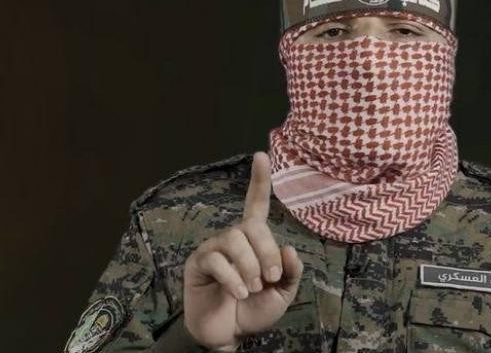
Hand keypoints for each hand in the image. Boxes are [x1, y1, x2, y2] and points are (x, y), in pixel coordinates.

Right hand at [183, 152, 302, 349]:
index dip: (260, 181)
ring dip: (249, 265)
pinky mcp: (199, 263)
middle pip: (251, 226)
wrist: (230, 334)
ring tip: (252, 288)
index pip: (256, 204)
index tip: (261, 155)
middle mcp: (233, 237)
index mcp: (254, 240)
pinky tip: (239, 293)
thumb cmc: (255, 310)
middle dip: (266, 252)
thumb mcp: (283, 293)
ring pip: (234, 239)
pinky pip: (217, 260)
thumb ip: (291, 271)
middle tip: (270, 278)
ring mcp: (213, 249)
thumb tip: (288, 248)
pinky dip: (233, 278)